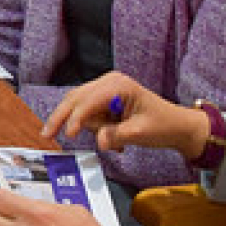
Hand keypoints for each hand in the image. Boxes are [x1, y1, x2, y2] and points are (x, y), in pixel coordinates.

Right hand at [41, 71, 210, 157]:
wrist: (178, 126)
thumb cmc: (163, 125)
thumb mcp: (140, 133)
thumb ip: (117, 136)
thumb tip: (100, 141)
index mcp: (118, 85)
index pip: (87, 101)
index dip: (74, 119)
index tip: (67, 135)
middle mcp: (109, 82)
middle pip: (75, 98)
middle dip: (62, 117)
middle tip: (46, 134)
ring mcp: (106, 89)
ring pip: (80, 107)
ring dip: (89, 127)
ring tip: (115, 142)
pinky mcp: (106, 99)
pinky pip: (89, 113)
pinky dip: (95, 127)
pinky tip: (113, 138)